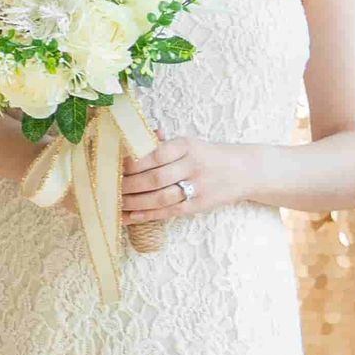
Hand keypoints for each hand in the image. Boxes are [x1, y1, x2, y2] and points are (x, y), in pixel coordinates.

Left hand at [120, 137, 251, 224]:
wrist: (246, 171)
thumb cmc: (209, 156)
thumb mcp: (191, 143)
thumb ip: (164, 143)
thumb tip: (138, 138)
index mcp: (187, 146)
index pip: (154, 155)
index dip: (131, 164)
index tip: (114, 168)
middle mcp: (192, 165)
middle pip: (154, 178)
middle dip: (128, 185)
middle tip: (109, 188)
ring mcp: (197, 187)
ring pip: (160, 198)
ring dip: (134, 203)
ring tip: (115, 203)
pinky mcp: (199, 205)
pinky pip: (168, 212)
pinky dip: (146, 215)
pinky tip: (129, 216)